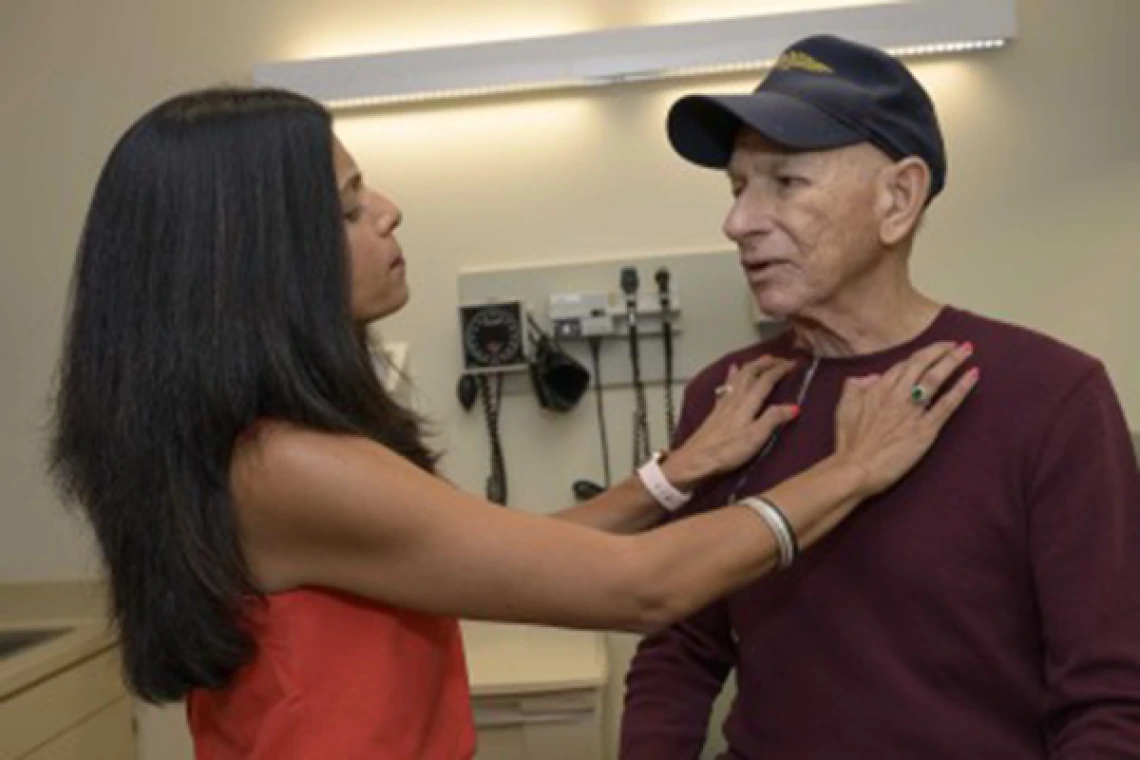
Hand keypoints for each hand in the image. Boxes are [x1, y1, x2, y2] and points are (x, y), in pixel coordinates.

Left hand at [664, 356, 800, 489]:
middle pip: (751, 373)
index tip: (794, 363)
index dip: (780, 370)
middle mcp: (735, 398)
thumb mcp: (755, 437)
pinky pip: (728, 384)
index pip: (766, 380)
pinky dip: (733, 374)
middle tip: (780, 358)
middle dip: (766, 363)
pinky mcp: (716, 410)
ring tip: (762, 359)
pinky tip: (732, 370)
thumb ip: (773, 419)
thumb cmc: (727, 451)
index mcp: (747, 403)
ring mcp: (724, 403)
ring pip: (739, 376)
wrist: (694, 460)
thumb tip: (795, 406)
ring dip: (752, 365)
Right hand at [833, 341, 978, 497]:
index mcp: (878, 389)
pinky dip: (961, 388)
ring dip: (952, 360)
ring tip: (967, 350)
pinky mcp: (925, 429)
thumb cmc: (849, 443)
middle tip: (957, 344)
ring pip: (935, 378)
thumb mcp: (843, 409)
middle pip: (922, 364)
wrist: (856, 469)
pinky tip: (973, 375)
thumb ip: (854, 388)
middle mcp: (897, 395)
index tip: (932, 351)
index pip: (903, 365)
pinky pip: (947, 404)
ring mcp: (912, 411)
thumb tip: (868, 377)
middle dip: (941, 350)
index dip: (920, 355)